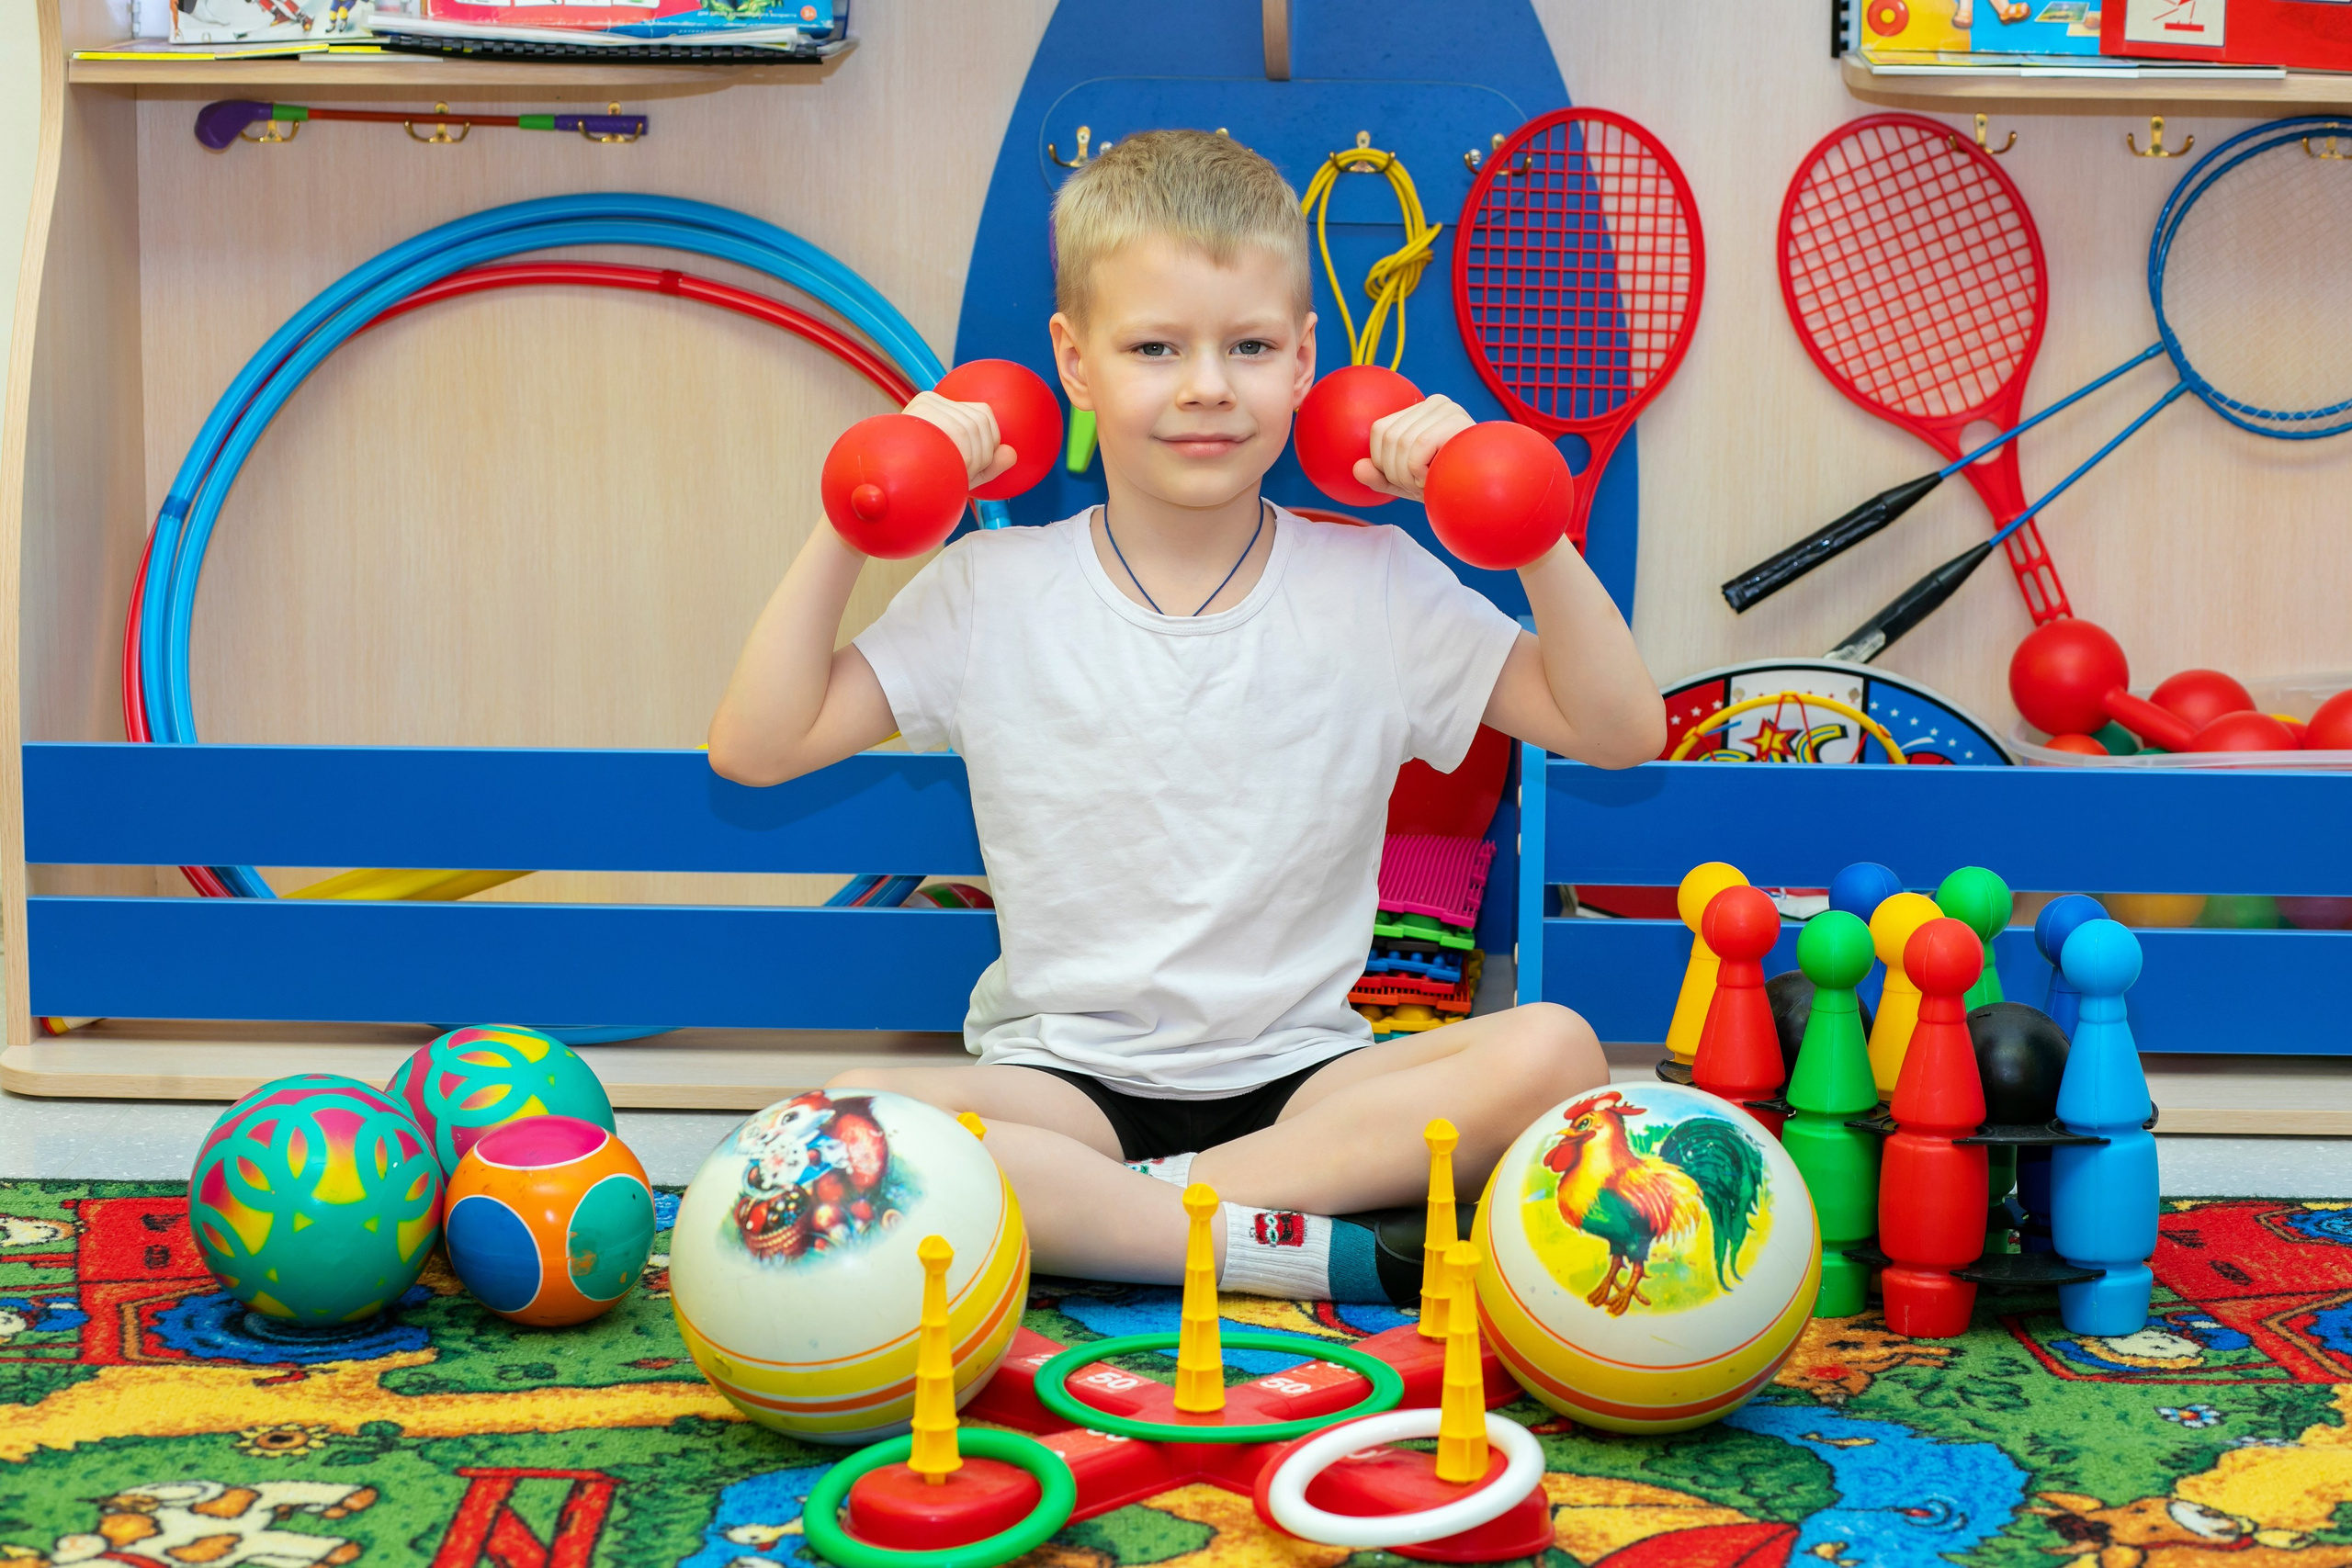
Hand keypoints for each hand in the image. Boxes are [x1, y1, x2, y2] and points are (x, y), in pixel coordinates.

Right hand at [904, 390, 1016, 490]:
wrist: (889, 494)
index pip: (983, 415)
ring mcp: (924, 406)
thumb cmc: (923, 486)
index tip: (973, 466)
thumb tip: (1012, 454)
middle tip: (961, 474)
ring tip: (952, 472)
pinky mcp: (920, 412)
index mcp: (938, 409)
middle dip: (982, 454)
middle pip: (981, 420)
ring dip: (974, 458)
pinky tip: (952, 465)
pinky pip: (963, 432)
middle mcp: (930, 402)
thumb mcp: (961, 477)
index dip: (988, 444)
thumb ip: (989, 466)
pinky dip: (967, 455)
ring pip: (974, 427)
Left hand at [1352, 393, 1473, 502]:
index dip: (1383, 462)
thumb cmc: (1451, 485)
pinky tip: (1437, 478)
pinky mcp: (1457, 422)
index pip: (1380, 430)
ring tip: (1430, 483)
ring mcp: (1448, 409)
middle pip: (1389, 437)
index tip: (1407, 479)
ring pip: (1401, 442)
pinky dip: (1419, 471)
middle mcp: (1435, 403)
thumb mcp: (1409, 483)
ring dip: (1409, 475)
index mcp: (1422, 411)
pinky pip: (1417, 446)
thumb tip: (1357, 468)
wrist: (1486, 495)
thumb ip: (1381, 476)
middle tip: (1420, 486)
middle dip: (1396, 473)